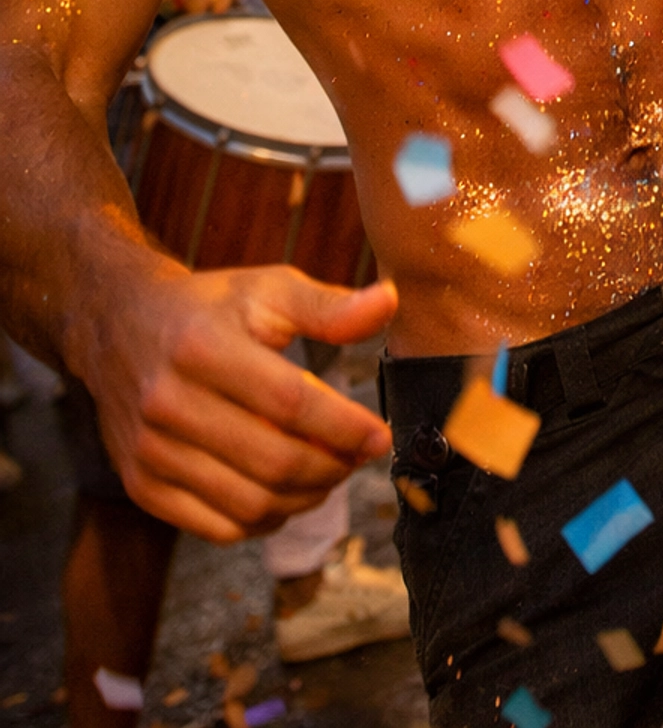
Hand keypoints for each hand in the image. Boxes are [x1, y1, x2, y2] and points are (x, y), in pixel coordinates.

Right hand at [79, 254, 396, 544]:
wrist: (118, 328)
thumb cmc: (210, 307)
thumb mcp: (267, 289)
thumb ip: (328, 306)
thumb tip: (390, 303)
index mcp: (202, 347)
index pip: (289, 402)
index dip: (343, 426)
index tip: (380, 434)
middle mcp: (167, 403)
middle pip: (273, 461)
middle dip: (332, 467)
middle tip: (359, 456)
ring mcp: (150, 451)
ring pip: (249, 503)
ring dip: (305, 499)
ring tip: (330, 472)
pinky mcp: (141, 485)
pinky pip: (217, 527)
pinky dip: (265, 520)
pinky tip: (287, 494)